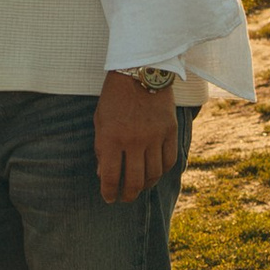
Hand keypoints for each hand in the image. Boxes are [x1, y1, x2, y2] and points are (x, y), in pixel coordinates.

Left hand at [95, 71, 179, 204]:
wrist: (141, 71)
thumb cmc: (115, 97)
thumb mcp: (100, 121)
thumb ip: (101, 149)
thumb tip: (104, 175)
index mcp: (111, 138)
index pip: (110, 177)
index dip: (109, 192)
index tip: (109, 198)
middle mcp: (134, 141)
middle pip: (134, 181)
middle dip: (128, 195)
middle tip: (124, 198)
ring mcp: (154, 137)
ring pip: (153, 174)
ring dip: (146, 185)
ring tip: (140, 187)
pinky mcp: (170, 131)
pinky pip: (169, 160)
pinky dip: (162, 171)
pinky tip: (155, 172)